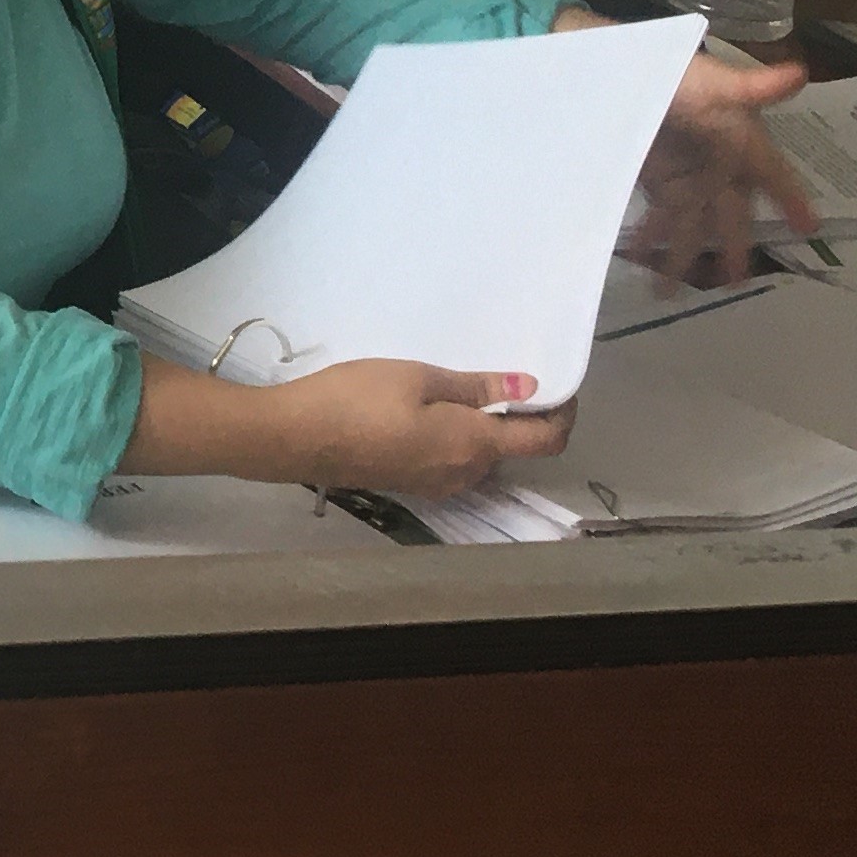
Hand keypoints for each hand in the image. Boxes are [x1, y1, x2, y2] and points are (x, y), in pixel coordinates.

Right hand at [137, 354, 571, 497]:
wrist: (293, 437)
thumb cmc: (356, 398)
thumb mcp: (418, 378)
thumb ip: (477, 387)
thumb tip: (530, 390)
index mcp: (473, 445)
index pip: (545, 440)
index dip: (563, 412)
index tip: (558, 382)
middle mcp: (464, 474)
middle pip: (513, 448)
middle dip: (519, 416)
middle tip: (503, 372)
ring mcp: (436, 483)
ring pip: (481, 455)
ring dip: (486, 427)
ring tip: (463, 385)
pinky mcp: (411, 482)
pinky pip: (454, 461)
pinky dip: (459, 437)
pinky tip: (432, 409)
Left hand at [635, 43, 816, 290]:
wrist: (619, 70)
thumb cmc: (673, 74)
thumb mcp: (712, 81)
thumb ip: (752, 86)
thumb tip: (800, 74)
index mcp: (740, 142)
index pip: (772, 175)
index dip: (792, 199)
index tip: (811, 227)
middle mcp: (718, 165)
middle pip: (731, 213)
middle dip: (733, 247)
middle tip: (737, 283)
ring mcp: (686, 176)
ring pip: (693, 224)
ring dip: (684, 256)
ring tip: (671, 292)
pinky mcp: (656, 181)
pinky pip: (659, 216)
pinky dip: (650, 239)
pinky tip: (640, 262)